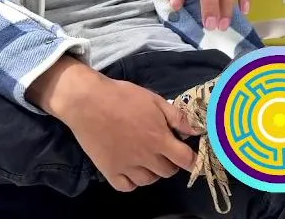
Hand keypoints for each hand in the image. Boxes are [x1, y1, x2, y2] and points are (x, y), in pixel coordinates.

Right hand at [60, 76, 197, 191]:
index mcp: (160, 139)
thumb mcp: (156, 101)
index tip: (191, 156)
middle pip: (168, 172)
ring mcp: (126, 166)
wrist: (88, 102)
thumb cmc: (124, 97)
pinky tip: (131, 169)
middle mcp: (145, 157)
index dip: (192, 159)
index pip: (185, 160)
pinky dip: (132, 182)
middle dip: (172, 162)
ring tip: (148, 159)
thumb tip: (196, 131)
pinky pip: (126, 187)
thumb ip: (177, 118)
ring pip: (149, 181)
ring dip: (153, 172)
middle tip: (166, 151)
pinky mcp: (109, 171)